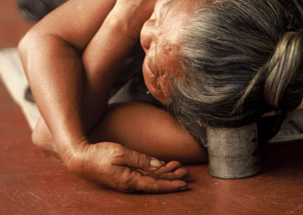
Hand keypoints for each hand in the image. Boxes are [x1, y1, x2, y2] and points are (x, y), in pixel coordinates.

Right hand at [69, 142, 188, 192]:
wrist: (81, 159)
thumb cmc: (98, 156)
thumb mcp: (121, 154)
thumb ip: (140, 159)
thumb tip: (159, 166)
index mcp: (130, 181)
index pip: (155, 185)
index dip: (171, 184)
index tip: (183, 183)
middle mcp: (130, 183)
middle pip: (155, 182)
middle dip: (172, 177)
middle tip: (186, 172)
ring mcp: (127, 180)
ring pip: (151, 178)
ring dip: (165, 174)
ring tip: (179, 167)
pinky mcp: (124, 175)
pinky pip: (143, 174)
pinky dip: (155, 171)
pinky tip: (162, 166)